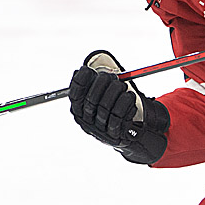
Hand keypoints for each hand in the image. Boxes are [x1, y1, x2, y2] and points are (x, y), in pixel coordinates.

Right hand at [69, 50, 169, 164]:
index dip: (80, 82)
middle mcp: (87, 122)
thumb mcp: (100, 96)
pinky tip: (130, 97)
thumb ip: (92, 84)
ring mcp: (100, 129)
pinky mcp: (115, 134)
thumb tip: (83, 71)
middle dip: (102, 84)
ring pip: (106, 108)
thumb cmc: (111, 108)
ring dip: (116, 92)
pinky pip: (119, 118)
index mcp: (79, 111)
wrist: (125, 131)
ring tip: (123, 86)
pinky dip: (126, 104)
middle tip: (112, 76)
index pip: (75, 96)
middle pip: (91, 101)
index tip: (88, 70)